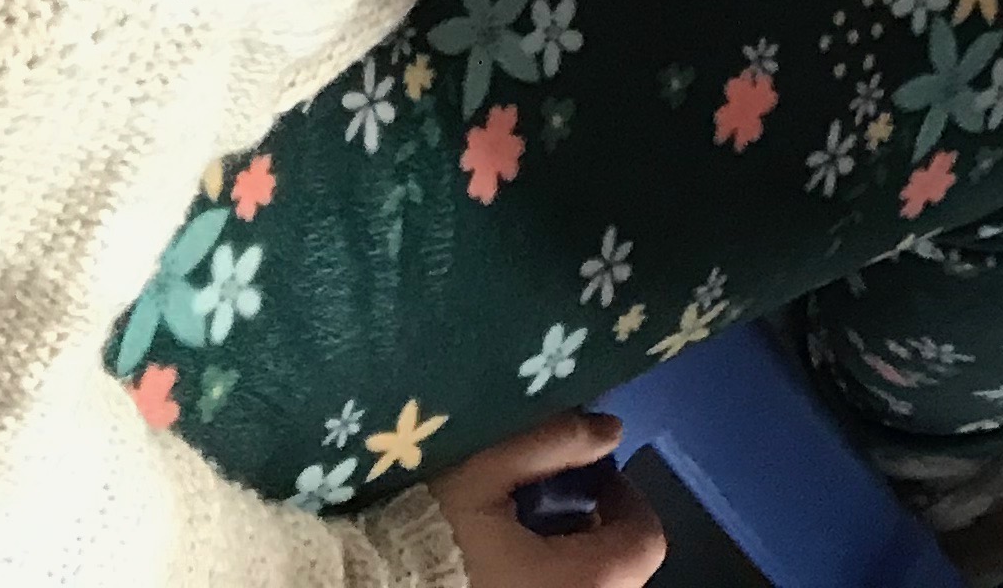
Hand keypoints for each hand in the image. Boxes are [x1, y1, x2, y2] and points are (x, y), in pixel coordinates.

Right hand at [431, 410, 665, 585]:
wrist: (359, 586)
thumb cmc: (426, 531)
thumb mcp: (485, 472)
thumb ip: (551, 443)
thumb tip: (610, 429)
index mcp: (574, 580)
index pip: (643, 545)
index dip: (630, 503)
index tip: (597, 480)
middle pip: (621, 576)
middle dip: (605, 535)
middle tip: (565, 504)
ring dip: (581, 563)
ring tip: (536, 536)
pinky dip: (555, 582)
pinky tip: (513, 566)